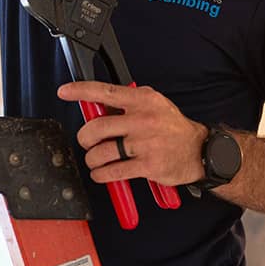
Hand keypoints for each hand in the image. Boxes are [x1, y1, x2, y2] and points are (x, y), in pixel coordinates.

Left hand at [57, 81, 206, 187]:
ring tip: (97, 160)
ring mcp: (145, 144)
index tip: (64, 92)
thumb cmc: (172, 128)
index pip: (106, 92)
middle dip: (85, 138)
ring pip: (100, 153)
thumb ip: (128, 103)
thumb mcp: (154, 105)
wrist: (200, 150)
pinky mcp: (147, 166)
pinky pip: (112, 172)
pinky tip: (103, 173)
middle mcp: (143, 120)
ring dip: (92, 159)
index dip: (81, 91)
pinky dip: (101, 174)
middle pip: (96, 128)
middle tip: (87, 142)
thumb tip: (97, 106)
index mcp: (143, 101)